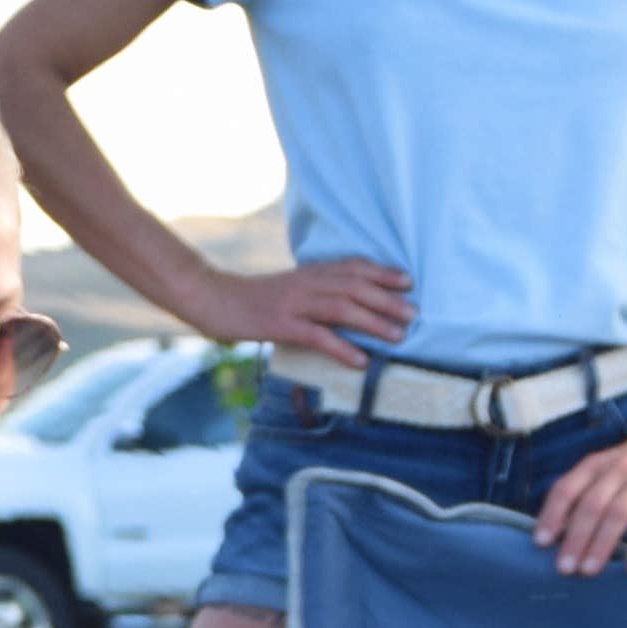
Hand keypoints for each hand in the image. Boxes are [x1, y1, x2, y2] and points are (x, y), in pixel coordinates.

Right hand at [205, 256, 412, 370]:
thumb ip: (315, 290)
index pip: (352, 267)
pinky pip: (318, 336)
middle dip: (387, 300)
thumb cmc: (252, 298)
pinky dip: (342, 348)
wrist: (212, 299)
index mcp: (308, 272)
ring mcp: (293, 303)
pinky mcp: (281, 324)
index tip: (407, 282)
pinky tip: (360, 360)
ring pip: (342, 309)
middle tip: (413, 313)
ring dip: (374, 322)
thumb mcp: (288, 287)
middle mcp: (306, 283)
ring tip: (398, 336)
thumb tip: (348, 304)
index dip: (382, 272)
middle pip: (355, 287)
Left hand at [535, 404, 626, 575]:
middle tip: (564, 568)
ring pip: (618, 514)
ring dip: (601, 544)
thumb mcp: (602, 467)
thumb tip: (557, 530)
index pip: (566, 488)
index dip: (552, 515)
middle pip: (590, 505)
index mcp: (594, 464)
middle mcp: (616, 470)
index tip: (540, 542)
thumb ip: (582, 492)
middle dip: (574, 538)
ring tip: (589, 571)